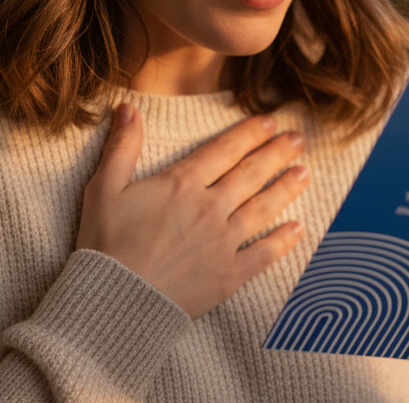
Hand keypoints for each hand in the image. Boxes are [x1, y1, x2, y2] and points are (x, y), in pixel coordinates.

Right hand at [76, 102, 310, 318]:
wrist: (113, 300)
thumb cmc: (104, 244)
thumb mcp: (104, 188)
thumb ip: (122, 146)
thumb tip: (127, 107)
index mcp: (182, 184)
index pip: (224, 150)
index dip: (250, 133)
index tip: (270, 121)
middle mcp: (209, 208)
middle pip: (251, 174)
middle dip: (277, 153)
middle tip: (298, 139)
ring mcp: (223, 242)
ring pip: (263, 208)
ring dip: (286, 188)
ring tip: (305, 173)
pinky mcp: (228, 275)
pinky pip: (263, 254)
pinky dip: (282, 241)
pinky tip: (297, 228)